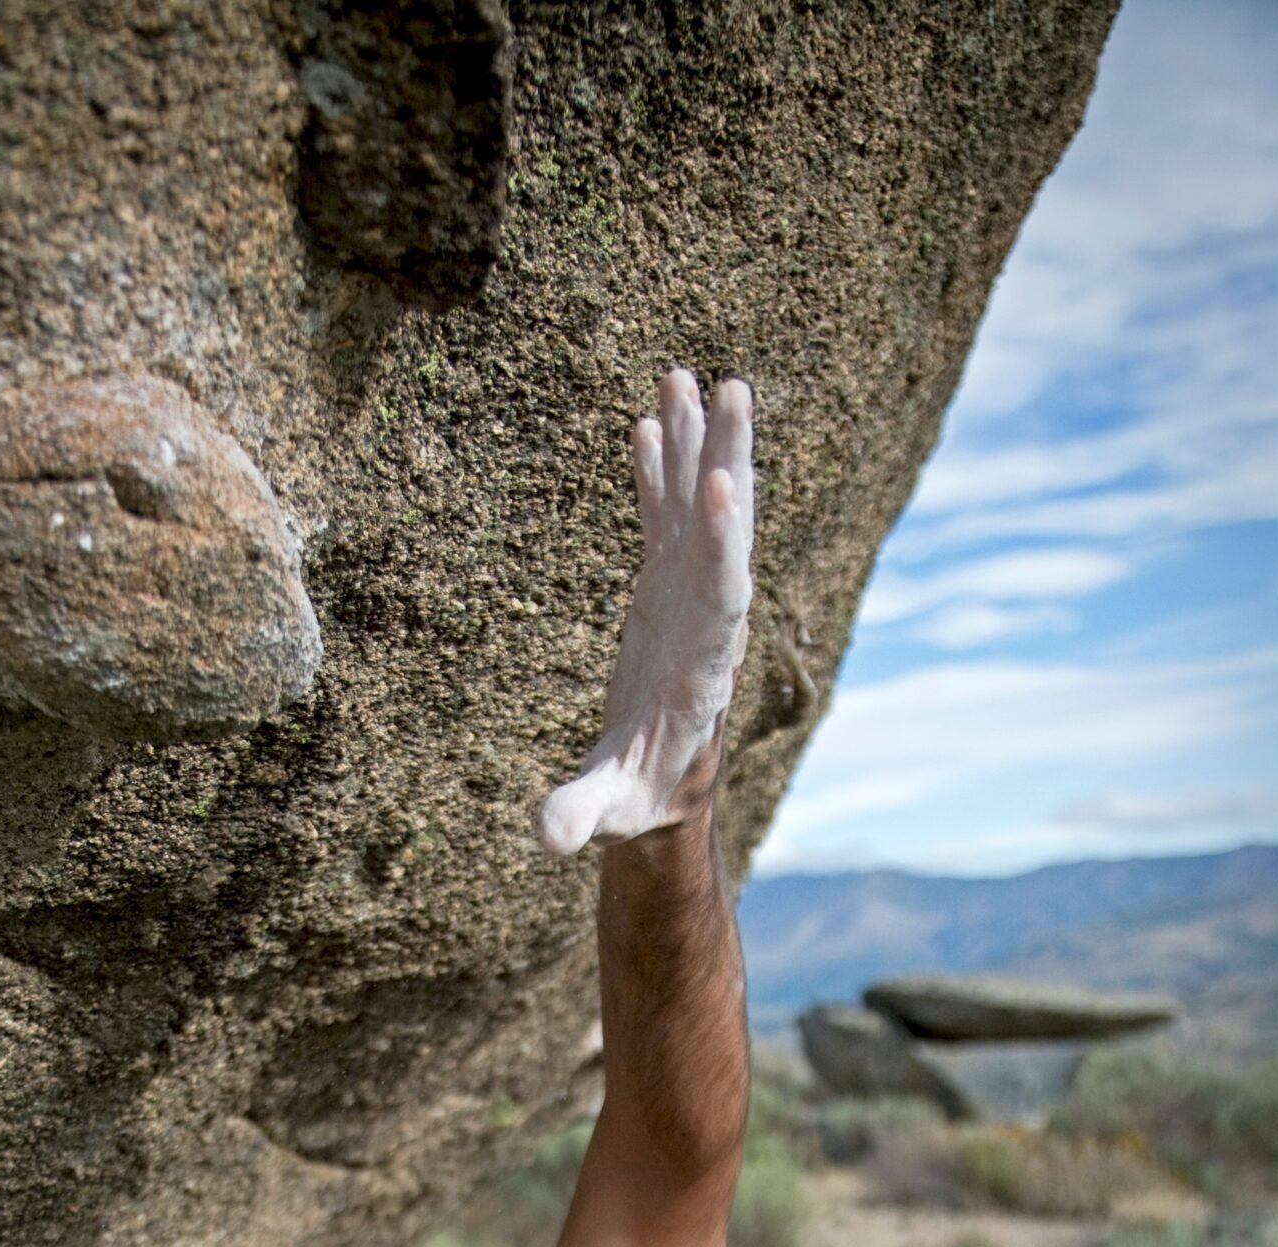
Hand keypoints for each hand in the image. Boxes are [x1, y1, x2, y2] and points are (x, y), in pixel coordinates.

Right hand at [536, 369, 754, 856]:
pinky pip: (665, 517)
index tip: (722, 487)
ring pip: (699, 509)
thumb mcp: (609, 811)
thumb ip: (580, 816)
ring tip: (688, 375)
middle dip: (727, 463)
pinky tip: (651, 419)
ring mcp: (689, 597)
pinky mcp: (665, 589)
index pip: (721, 596)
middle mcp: (709, 621)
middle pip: (725, 533)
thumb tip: (545, 840)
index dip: (720, 544)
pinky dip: (661, 470)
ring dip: (699, 444)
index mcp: (702, 668)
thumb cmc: (637, 802)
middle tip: (732, 390)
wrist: (663, 787)